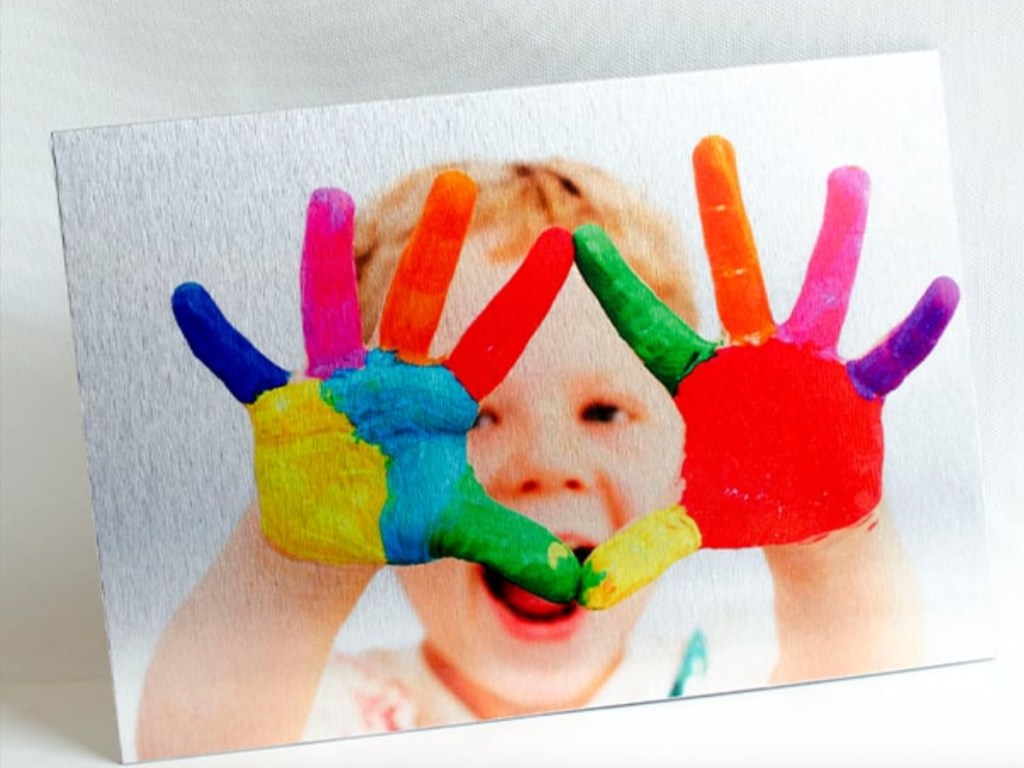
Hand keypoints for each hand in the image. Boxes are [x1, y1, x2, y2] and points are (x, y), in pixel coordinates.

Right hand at [172, 171, 579, 601]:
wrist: (329, 536)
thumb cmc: (397, 519)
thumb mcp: (455, 531)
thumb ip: (513, 547)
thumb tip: (583, 585)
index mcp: (441, 401)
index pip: (495, 344)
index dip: (527, 298)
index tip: (566, 244)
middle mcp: (391, 379)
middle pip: (417, 304)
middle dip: (435, 248)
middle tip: (456, 181)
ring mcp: (335, 387)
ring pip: (329, 312)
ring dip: (326, 260)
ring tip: (328, 199)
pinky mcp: (282, 408)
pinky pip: (243, 368)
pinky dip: (217, 339)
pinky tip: (188, 298)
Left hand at [573, 136, 958, 607]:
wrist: (807, 519)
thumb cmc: (743, 507)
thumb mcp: (690, 526)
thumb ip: (640, 548)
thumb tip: (584, 590)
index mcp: (700, 383)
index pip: (648, 328)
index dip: (615, 287)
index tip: (574, 236)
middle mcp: (752, 360)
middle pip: (736, 276)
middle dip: (723, 212)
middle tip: (711, 142)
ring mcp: (807, 369)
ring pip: (821, 291)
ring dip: (835, 236)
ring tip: (847, 176)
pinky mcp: (855, 392)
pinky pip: (889, 356)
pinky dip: (913, 331)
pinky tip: (941, 291)